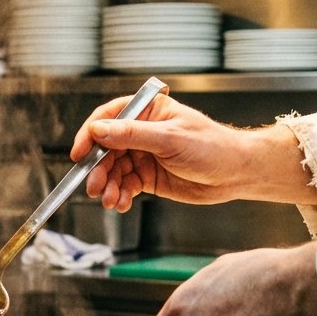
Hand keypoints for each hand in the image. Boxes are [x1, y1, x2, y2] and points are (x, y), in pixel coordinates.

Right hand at [70, 93, 313, 210]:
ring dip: (108, 186)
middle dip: (98, 169)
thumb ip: (132, 135)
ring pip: (113, 170)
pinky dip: (120, 195)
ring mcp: (143, 154)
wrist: (237, 174)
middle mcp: (141, 132)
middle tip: (94, 187)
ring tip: (110, 200)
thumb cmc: (212, 147)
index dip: (90, 135)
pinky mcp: (147, 176)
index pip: (108, 118)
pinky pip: (125, 185)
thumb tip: (98, 130)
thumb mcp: (170, 139)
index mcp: (147, 111)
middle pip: (106, 148)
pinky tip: (120, 204)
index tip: (79, 153)